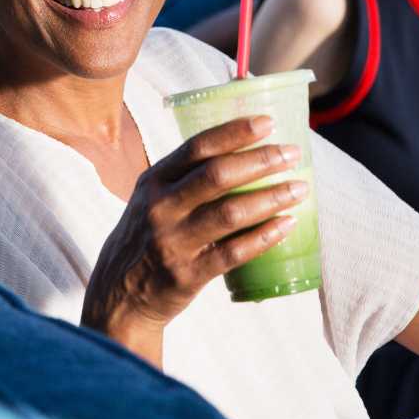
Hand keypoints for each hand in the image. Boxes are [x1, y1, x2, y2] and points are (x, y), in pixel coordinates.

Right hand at [81, 115, 306, 365]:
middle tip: (293, 154)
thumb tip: (243, 152)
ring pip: (231, 213)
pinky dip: (264, 236)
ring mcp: (173, 242)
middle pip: (218, 175)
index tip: (268, 122)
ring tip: (299, 188)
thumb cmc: (145, 238)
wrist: (118, 296)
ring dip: (271, 197)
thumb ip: (184, 178)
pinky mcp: (188, 274)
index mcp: (153, 181)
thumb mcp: (150, 200)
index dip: (235, 132)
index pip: (197, 147)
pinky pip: (234, 252)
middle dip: (261, 160)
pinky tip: (286, 224)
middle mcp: (160, 207)